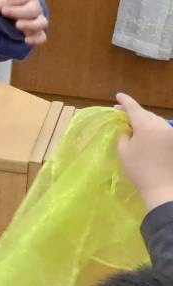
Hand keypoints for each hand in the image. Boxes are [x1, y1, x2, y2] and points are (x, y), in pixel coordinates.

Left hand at [0, 0, 47, 45]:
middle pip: (33, 9)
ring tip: (17, 25)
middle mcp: (35, 7)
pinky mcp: (38, 33)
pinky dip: (36, 39)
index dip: (3, 2)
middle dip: (18, 11)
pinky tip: (26, 40)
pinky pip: (42, 37)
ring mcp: (38, 21)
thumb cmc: (6, 5)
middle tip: (4, 12)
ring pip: (41, 23)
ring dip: (30, 25)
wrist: (13, 13)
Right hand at [116, 93, 172, 210]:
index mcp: (146, 125)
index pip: (134, 108)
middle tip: (122, 114)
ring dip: (146, 121)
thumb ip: (123, 135)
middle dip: (135, 113)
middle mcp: (162, 126)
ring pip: (157, 122)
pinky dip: (155, 130)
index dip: (125, 101)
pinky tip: (148, 136)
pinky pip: (164, 131)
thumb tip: (126, 128)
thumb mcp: (124, 151)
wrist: (164, 189)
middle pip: (147, 114)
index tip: (118, 96)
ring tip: (135, 126)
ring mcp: (171, 134)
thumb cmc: (140, 170)